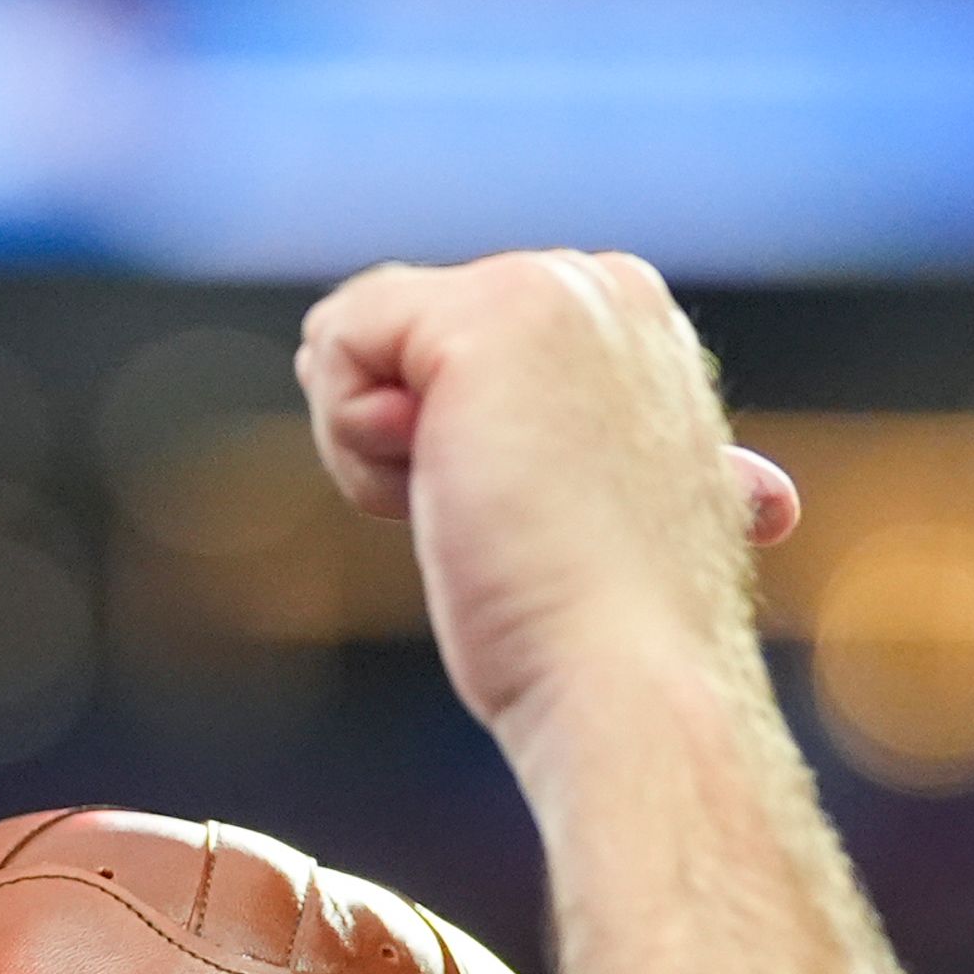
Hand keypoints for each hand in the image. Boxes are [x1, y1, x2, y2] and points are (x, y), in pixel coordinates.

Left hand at [298, 252, 800, 760]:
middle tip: (508, 525)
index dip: (454, 447)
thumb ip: (502, 421)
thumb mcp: (558, 502)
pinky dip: (352, 445)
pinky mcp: (484, 317)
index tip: (534, 522)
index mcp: (636, 329)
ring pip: (361, 336)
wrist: (632, 687)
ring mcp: (552, 290)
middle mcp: (604, 286)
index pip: (457, 345)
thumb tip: (339, 371)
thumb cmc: (599, 634)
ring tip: (488, 516)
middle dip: (414, 441)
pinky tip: (438, 497)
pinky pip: (337, 340)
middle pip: (404, 334)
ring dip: (382, 452)